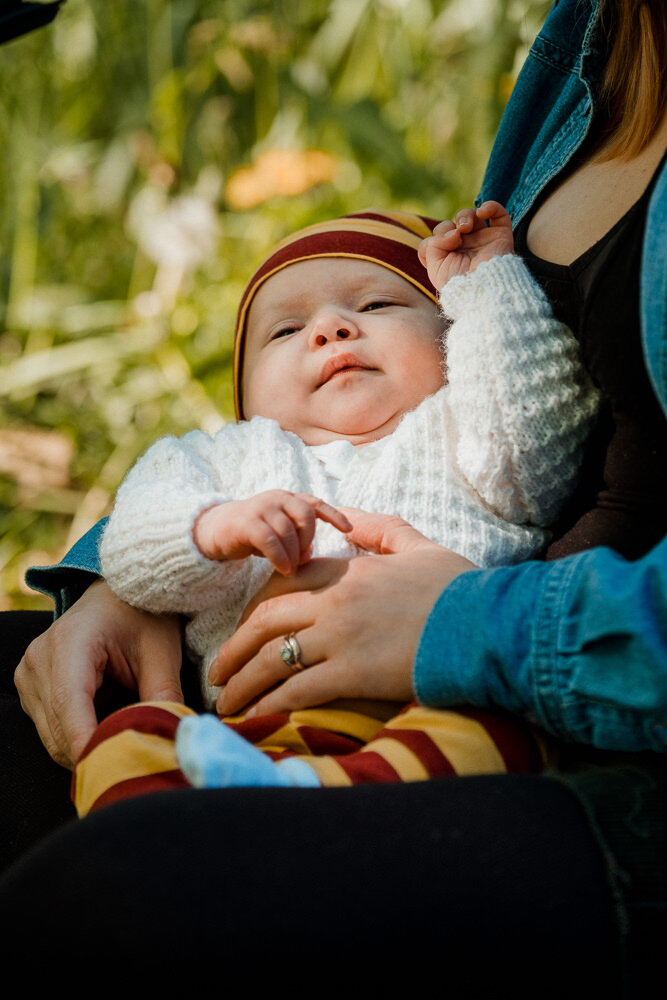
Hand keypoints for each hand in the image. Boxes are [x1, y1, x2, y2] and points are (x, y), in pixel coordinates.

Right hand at [14, 580, 183, 768]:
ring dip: (86, 748)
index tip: (112, 771)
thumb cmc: (142, 616)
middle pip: (58, 728)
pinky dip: (77, 738)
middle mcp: (39, 659)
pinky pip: (49, 729)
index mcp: (71, 642)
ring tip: (125, 748)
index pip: (70, 704)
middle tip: (135, 766)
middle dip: (95, 753)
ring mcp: (29, 674)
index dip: (87, 743)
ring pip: (52, 736)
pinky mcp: (30, 687)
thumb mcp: (161, 650)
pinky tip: (106, 732)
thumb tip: (173, 740)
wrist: (116, 596)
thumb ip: (164, 694)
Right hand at [193, 491, 351, 576]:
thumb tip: (310, 557)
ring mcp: (261, 507)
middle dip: (309, 539)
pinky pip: (270, 540)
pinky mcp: (246, 522)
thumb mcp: (278, 533)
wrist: (214, 530)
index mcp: (288, 499)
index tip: (349, 529)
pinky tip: (283, 569)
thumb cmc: (252, 535)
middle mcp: (277, 498)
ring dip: (294, 553)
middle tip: (303, 560)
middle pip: (305, 516)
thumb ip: (296, 539)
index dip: (334, 515)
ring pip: (288, 530)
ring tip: (291, 570)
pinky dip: (280, 557)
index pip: (315, 504)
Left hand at [210, 509, 474, 716]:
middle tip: (217, 672)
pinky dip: (270, 706)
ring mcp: (340, 637)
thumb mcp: (418, 544)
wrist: (488, 626)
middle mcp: (335, 602)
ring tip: (225, 703)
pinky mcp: (352, 674)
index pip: (285, 585)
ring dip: (242, 683)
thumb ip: (378, 528)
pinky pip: (297, 690)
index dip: (256, 610)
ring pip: (272, 659)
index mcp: (349, 571)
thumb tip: (346, 516)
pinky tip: (257, 720)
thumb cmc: (458, 589)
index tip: (245, 632)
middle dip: (234, 650)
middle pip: (265, 622)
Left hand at [418, 201, 513, 288]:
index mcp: (451, 256)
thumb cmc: (457, 282)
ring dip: (465, 216)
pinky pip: (499, 214)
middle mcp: (466, 248)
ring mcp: (483, 241)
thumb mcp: (435, 267)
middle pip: (453, 224)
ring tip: (466, 227)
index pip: (438, 238)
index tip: (436, 247)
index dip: (434, 238)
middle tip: (454, 237)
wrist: (481, 287)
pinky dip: (491, 206)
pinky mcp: (500, 236)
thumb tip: (454, 231)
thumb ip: (432, 244)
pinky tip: (482, 212)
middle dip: (447, 226)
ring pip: (472, 216)